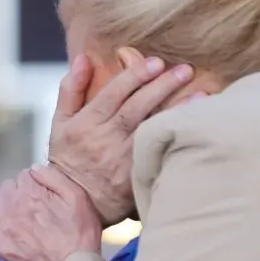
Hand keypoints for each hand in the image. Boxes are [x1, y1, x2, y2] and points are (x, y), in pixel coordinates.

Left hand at [0, 164, 103, 260]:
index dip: (36, 183)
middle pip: (7, 188)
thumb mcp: (77, 196)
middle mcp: (11, 207)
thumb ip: (53, 176)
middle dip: (19, 192)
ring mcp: (1, 228)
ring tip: (20, 217)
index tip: (44, 194)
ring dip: (4, 206)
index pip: (24, 175)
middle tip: (35, 207)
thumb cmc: (79, 232)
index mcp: (30, 192)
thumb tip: (34, 168)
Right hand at [46, 55, 194, 224]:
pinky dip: (176, 139)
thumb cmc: (68, 159)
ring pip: (151, 130)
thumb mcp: (59, 122)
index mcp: (87, 123)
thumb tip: (85, 57)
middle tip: (184, 69)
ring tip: (200, 94)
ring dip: (176, 111)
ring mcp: (122, 160)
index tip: (155, 61)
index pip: (112, 94)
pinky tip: (193, 128)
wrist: (71, 203)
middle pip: (136, 108)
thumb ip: (72, 88)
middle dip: (161, 86)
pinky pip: (158, 154)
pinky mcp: (136, 177)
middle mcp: (105, 140)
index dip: (134, 76)